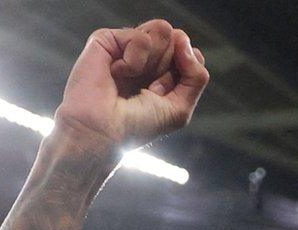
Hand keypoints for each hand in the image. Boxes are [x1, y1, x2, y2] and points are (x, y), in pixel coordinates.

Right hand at [52, 20, 209, 155]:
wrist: (102, 130)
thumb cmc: (136, 125)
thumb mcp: (180, 108)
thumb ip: (196, 76)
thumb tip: (183, 39)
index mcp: (163, 73)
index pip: (192, 55)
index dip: (185, 73)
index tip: (163, 94)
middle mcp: (146, 57)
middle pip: (178, 41)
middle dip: (167, 69)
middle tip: (145, 88)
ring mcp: (127, 46)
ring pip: (163, 31)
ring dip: (153, 62)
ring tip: (131, 79)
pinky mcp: (108, 39)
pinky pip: (140, 37)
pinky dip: (133, 61)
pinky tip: (116, 72)